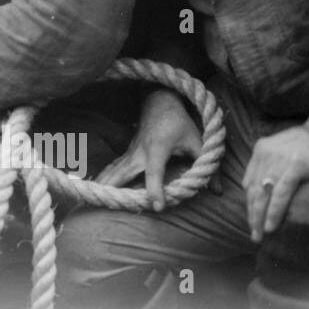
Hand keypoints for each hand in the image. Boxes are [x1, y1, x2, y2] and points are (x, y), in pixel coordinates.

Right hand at [95, 89, 201, 210]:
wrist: (159, 102)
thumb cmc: (179, 123)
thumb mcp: (198, 142)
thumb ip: (209, 167)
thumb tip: (218, 191)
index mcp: (157, 149)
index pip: (154, 172)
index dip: (155, 189)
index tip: (156, 206)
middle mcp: (139, 152)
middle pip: (124, 173)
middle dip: (113, 188)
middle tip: (105, 204)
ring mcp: (131, 152)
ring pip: (114, 171)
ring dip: (104, 184)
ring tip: (90, 199)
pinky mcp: (127, 154)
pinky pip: (113, 167)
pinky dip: (103, 177)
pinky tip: (95, 187)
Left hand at [243, 126, 308, 242]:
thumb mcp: (284, 149)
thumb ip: (273, 164)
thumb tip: (269, 187)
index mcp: (261, 149)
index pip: (249, 181)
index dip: (249, 201)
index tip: (252, 217)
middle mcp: (265, 155)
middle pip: (253, 190)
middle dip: (252, 214)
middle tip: (253, 234)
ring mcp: (279, 161)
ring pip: (263, 194)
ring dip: (260, 217)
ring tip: (259, 234)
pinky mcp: (295, 167)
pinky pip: (281, 194)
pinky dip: (274, 211)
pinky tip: (271, 225)